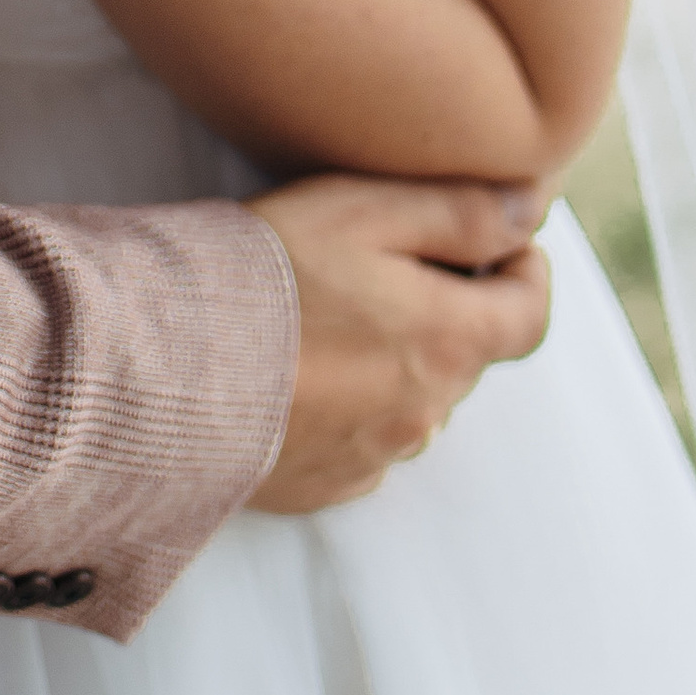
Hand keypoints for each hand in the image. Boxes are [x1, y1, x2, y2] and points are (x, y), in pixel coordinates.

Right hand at [246, 171, 551, 514]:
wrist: (162, 371)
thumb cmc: (263, 277)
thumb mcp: (364, 212)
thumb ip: (459, 210)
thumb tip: (533, 208)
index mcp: (448, 343)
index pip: (531, 314)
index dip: (525, 270)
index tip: (499, 241)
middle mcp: (425, 414)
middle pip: (467, 355)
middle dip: (449, 309)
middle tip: (389, 262)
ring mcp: (374, 458)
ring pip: (415, 401)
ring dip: (397, 361)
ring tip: (331, 317)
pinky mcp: (323, 486)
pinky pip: (363, 442)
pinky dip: (351, 406)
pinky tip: (298, 372)